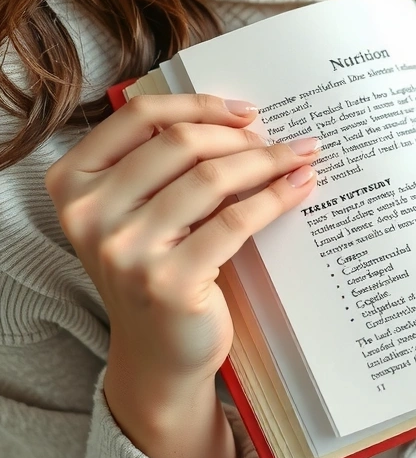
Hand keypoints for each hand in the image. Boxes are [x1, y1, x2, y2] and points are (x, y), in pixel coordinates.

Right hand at [45, 94, 318, 457]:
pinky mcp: (168, 282)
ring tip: (301, 158)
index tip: (247, 111)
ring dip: (268, 161)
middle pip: (181, 143)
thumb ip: (163, 163)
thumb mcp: (139, 210)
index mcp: (73, 183)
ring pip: (212, 178)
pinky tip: (300, 187)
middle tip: (281, 143)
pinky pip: (235, 220)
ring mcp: (126, 251)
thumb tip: (241, 116)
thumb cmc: (157, 267)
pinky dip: (275, 197)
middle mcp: (90, 215)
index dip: (198, 105)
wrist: (159, 353)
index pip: (137, 116)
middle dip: (242, 137)